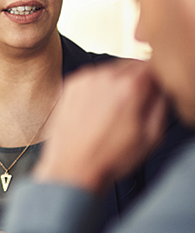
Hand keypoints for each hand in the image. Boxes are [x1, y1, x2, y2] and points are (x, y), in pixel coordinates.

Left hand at [35, 60, 167, 194]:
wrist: (73, 168)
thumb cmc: (110, 158)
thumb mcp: (152, 136)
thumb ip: (161, 104)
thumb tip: (161, 87)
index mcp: (130, 88)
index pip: (152, 66)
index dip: (155, 80)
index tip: (153, 93)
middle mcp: (106, 77)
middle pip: (132, 65)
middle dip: (137, 81)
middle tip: (133, 107)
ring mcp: (86, 79)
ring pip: (111, 70)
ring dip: (116, 83)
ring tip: (112, 113)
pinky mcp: (71, 85)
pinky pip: (93, 78)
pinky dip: (98, 88)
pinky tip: (96, 111)